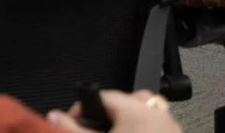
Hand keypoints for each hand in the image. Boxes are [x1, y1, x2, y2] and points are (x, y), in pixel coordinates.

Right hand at [48, 90, 179, 132]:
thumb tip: (54, 117)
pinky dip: (143, 132)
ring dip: (127, 122)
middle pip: (126, 101)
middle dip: (106, 114)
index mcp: (135, 109)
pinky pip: (157, 130)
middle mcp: (155, 114)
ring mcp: (170, 128)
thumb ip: (71, 129)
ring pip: (145, 115)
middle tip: (94, 130)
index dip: (81, 110)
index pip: (100, 96)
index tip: (71, 122)